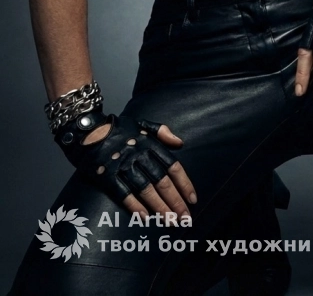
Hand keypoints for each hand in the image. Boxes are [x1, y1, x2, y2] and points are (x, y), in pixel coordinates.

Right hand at [56, 111, 196, 219]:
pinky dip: (134, 206)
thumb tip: (180, 143)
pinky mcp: (107, 176)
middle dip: (176, 201)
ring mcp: (123, 166)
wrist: (86, 130)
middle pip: (162, 181)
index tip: (192, 198)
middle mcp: (139, 156)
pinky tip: (145, 218)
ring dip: (160, 207)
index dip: (184, 184)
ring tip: (170, 221)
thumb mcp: (142, 124)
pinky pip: (123, 194)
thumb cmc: (117, 129)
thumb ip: (162, 132)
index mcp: (149, 144)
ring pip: (146, 190)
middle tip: (185, 218)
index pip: (173, 166)